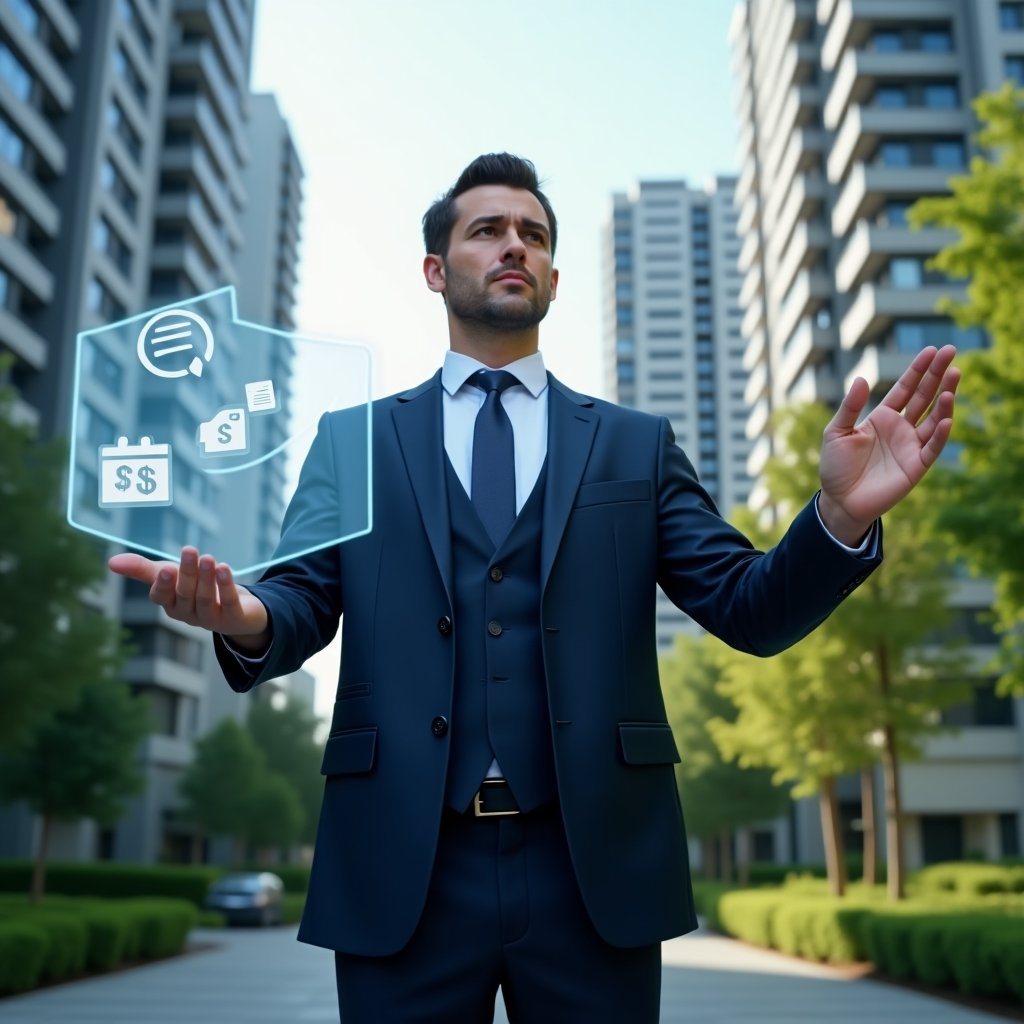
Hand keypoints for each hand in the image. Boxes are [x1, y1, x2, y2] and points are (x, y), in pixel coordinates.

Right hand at [108, 546, 269, 651]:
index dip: (163, 585)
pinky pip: (229, 603)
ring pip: (205, 599)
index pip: (161, 597)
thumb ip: (142, 570)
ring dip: (207, 578)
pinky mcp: (234, 618)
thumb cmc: (195, 588)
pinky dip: (226, 586)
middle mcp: (188, 614)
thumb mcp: (169, 576)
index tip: (166, 569)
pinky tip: (225, 569)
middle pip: (185, 594)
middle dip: (187, 573)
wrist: (237, 609)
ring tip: (209, 558)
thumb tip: (110, 562)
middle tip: (191, 550)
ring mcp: (211, 619)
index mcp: (170, 604)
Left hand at [818, 345, 959, 545]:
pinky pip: (933, 447)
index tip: (933, 350)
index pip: (905, 389)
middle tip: (952, 352)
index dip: (918, 370)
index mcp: (883, 418)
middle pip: (924, 397)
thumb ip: (849, 407)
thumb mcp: (836, 432)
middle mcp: (901, 429)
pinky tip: (947, 417)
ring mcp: (911, 447)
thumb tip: (860, 379)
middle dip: (938, 375)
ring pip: (934, 419)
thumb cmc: (835, 467)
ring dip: (945, 400)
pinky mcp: (916, 466)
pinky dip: (941, 433)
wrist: (839, 501)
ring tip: (953, 379)